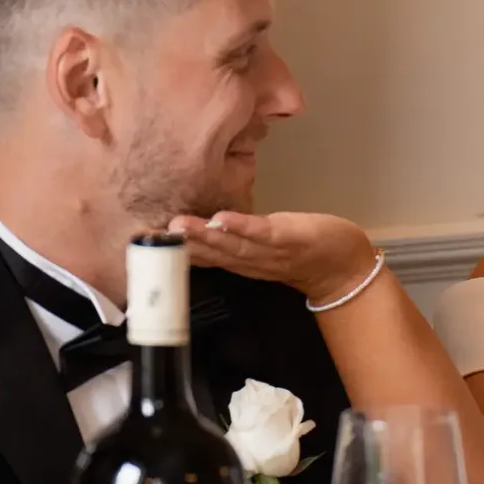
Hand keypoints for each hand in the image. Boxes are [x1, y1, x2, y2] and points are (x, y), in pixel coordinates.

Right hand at [168, 210, 383, 309]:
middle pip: (213, 253)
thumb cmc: (299, 252)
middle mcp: (250, 261)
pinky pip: (262, 232)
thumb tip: (199, 227)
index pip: (204, 257)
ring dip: (205, 236)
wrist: (342, 266)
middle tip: (153, 234)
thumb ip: (230, 241)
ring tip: (180, 225)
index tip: (141, 244)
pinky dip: (241, 226)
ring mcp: (270, 252)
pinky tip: (222, 218)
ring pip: (232, 245)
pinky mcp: (290, 238)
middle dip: (183, 244)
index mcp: (241, 261)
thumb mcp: (259, 249)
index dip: (174, 252)